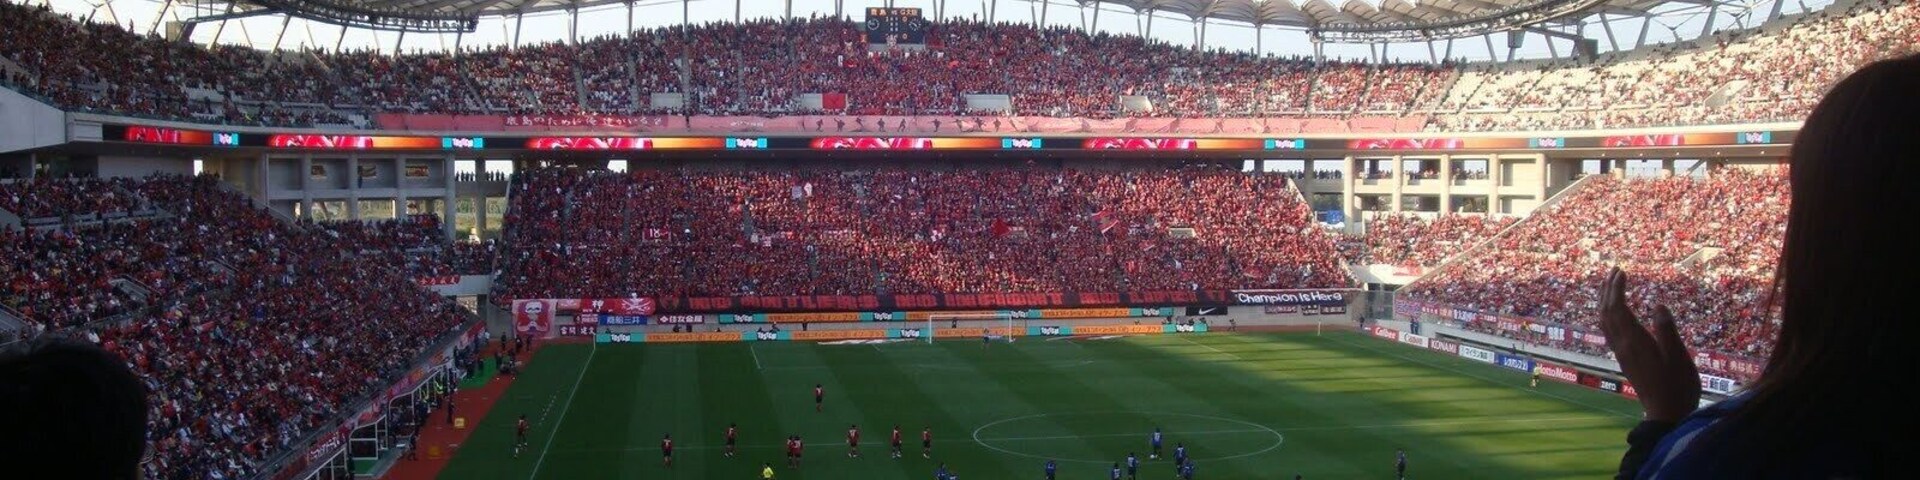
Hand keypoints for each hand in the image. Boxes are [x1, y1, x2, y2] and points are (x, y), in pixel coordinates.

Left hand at [1598, 267, 1700, 421]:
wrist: (1666, 414)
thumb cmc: (1677, 386)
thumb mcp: (1678, 357)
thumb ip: (1667, 330)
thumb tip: (1657, 305)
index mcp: (1634, 341)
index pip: (1617, 308)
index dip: (1616, 288)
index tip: (1621, 270)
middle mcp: (1622, 345)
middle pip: (1606, 312)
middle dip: (1607, 289)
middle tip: (1614, 269)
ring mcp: (1622, 353)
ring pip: (1605, 321)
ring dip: (1605, 300)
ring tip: (1611, 284)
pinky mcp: (1625, 359)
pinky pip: (1609, 330)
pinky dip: (1609, 314)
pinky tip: (1616, 312)